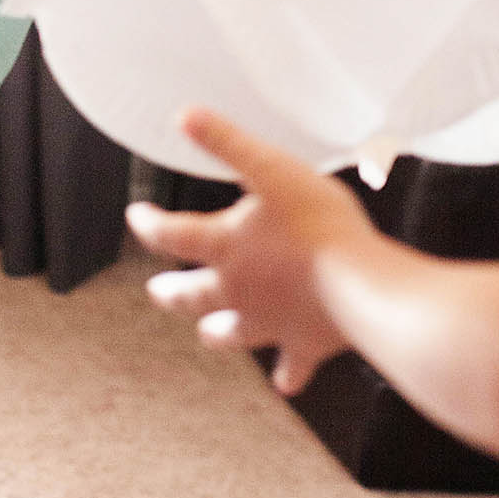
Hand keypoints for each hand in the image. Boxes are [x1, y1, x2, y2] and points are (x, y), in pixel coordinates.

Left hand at [127, 107, 376, 394]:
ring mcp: (270, 323)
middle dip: (172, 291)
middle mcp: (238, 291)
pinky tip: (286, 382)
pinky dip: (288, 374)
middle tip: (158, 291)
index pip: (172, 235)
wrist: (362, 286)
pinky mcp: (305, 345)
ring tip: (208, 335)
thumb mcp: (272, 169)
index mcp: (225, 247)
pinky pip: (292, 366)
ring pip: (232, 334)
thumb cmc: (321, 224)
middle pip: (192, 295)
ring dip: (217, 333)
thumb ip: (228, 142)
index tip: (137, 216)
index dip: (149, 224)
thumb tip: (184, 115)